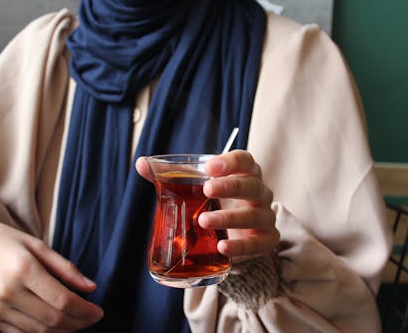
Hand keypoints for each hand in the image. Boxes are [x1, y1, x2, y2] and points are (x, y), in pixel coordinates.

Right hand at [0, 216, 102, 331]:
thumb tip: (91, 287)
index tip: (99, 310)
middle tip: (93, 318)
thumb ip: (65, 268)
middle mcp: (9, 292)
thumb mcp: (38, 245)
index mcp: (24, 270)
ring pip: (38, 331)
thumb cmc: (3, 240)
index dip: (85, 310)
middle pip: (52, 319)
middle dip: (79, 322)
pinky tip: (57, 327)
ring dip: (64, 331)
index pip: (62, 300)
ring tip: (79, 323)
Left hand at [136, 150, 279, 259]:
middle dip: (230, 187)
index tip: (209, 167)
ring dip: (230, 218)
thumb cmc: (216, 201)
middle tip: (207, 190)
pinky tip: (222, 247)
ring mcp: (265, 216)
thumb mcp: (198, 187)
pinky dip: (241, 246)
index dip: (230, 162)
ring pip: (254, 215)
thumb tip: (141, 163)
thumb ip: (172, 175)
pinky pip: (258, 244)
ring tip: (204, 221)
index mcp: (245, 173)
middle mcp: (259, 192)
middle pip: (251, 185)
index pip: (244, 160)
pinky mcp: (266, 240)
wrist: (235, 233)